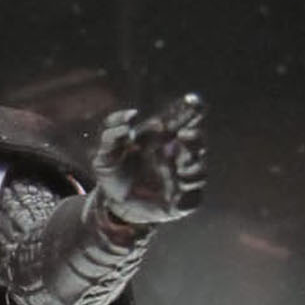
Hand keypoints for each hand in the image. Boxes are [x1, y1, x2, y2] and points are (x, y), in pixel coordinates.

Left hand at [91, 93, 206, 228]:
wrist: (113, 203)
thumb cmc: (115, 171)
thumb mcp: (106, 152)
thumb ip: (112, 132)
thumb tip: (131, 117)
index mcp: (164, 138)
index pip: (183, 121)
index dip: (191, 110)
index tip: (194, 101)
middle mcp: (178, 157)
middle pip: (197, 144)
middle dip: (194, 139)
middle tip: (183, 136)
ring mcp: (181, 180)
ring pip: (198, 172)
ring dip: (190, 166)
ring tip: (174, 163)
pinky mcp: (180, 203)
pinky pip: (192, 200)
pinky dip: (188, 195)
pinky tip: (178, 191)